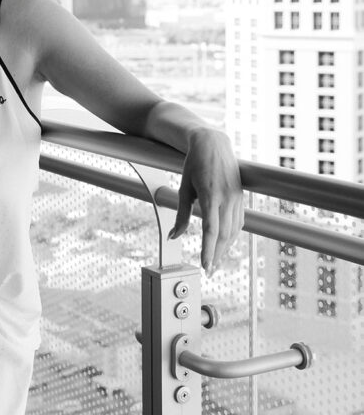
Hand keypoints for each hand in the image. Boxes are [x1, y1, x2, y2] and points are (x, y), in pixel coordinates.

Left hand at [168, 128, 243, 275]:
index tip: (205, 266)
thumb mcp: (183, 188)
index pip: (211, 229)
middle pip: (224, 234)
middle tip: (208, 270)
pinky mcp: (241, 197)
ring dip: (225, 248)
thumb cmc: (194, 164)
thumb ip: (180, 214)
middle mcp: (227, 197)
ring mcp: (236, 197)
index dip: (209, 250)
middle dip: (217, 255)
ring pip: (234, 230)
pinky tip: (225, 243)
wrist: (213, 143)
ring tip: (215, 261)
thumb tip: (173, 236)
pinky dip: (232, 235)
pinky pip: (239, 221)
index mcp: (211, 194)